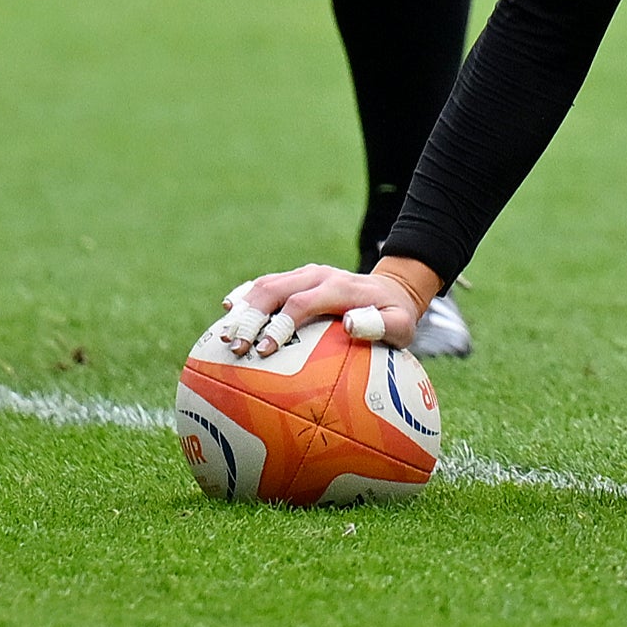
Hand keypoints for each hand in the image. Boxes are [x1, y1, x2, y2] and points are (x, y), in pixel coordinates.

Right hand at [214, 262, 419, 352]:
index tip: (264, 351)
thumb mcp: (401, 324)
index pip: (301, 303)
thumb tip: (349, 324)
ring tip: (225, 338)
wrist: (391, 289)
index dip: (280, 325)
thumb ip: (380, 325)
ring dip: (242, 309)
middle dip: (250, 317)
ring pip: (264, 285)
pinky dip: (244, 298)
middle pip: (273, 290)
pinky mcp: (295, 280)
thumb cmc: (395, 316)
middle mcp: (317, 275)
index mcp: (339, 287)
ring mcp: (304, 275)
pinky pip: (264, 285)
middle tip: (235, 347)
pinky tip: (227, 317)